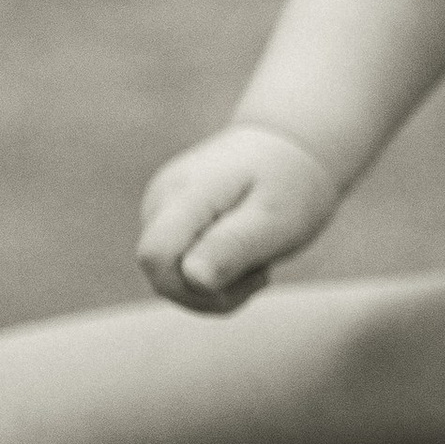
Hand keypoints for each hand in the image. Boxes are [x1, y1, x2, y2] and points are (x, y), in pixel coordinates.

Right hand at [137, 125, 341, 313]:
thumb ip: (233, 246)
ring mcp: (158, 210)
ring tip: (255, 259)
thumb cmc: (289, 185)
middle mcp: (161, 200)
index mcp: (187, 194)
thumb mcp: (275, 219)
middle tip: (262, 271)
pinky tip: (241, 256)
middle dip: (213, 293)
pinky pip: (179, 271)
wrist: (286, 150)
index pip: (155, 257)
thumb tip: (193, 278)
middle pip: (161, 278)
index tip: (248, 272)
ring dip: (217, 288)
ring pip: (171, 281)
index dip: (194, 286)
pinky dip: (213, 277)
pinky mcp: (166, 222)